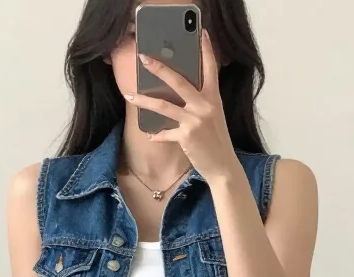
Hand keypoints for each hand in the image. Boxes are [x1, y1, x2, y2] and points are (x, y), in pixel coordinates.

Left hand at [128, 29, 238, 185]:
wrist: (223, 166)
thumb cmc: (216, 140)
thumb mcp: (213, 116)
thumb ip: (201, 102)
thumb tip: (180, 92)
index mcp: (213, 97)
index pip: (210, 68)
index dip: (206, 50)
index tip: (202, 33)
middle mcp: (204, 105)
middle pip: (178, 81)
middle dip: (159, 69)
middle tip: (144, 58)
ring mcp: (195, 120)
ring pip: (164, 106)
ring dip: (144, 101)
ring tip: (130, 95)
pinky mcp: (187, 136)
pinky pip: (166, 133)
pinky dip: (157, 135)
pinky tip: (151, 136)